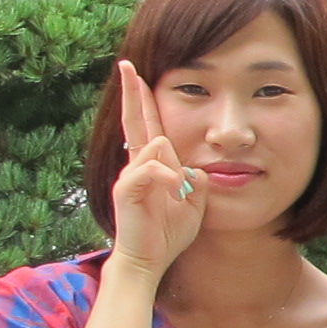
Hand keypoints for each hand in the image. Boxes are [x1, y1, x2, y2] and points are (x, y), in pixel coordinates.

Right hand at [107, 61, 206, 272]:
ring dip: (174, 167)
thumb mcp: (194, 202)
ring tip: (179, 195)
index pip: (148, 124)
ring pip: (154, 145)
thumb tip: (200, 168)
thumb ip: (197, 181)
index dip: (144, 100)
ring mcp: (130, 175)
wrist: (149, 261)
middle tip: (126, 65)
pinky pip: (151, 169)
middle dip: (132, 93)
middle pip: (135, 121)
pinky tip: (175, 193)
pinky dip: (167, 178)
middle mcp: (137, 165)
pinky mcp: (126, 189)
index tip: (138, 75)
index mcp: (153, 165)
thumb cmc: (168, 233)